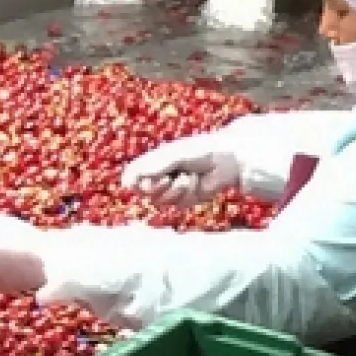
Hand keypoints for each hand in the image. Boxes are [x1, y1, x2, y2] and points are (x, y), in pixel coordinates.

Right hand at [119, 133, 242, 206]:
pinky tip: (198, 182)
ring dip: (176, 190)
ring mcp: (173, 189)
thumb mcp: (173, 156)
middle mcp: (160, 176)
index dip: (134, 183)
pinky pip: (179, 204)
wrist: (228, 160)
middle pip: (144, 194)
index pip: (132, 178)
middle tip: (167, 179)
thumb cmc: (200, 151)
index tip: (141, 182)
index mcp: (154, 162)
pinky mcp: (187, 199)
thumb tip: (127, 182)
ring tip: (189, 177)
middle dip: (156, 188)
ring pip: (161, 201)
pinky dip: (188, 194)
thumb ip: (151, 168)